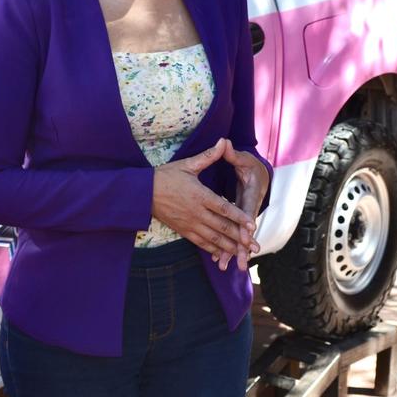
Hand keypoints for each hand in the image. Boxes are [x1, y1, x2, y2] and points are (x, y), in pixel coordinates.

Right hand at [153, 139, 257, 270]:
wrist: (142, 193)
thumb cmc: (166, 176)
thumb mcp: (187, 164)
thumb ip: (208, 156)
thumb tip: (223, 142)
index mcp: (200, 195)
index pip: (224, 208)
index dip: (239, 217)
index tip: (252, 224)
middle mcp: (196, 212)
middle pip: (222, 227)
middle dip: (240, 237)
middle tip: (254, 246)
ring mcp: (190, 223)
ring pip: (213, 238)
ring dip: (229, 247)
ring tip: (242, 254)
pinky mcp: (183, 230)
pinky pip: (200, 242)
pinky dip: (212, 249)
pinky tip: (222, 253)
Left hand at [214, 143, 269, 270]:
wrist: (260, 175)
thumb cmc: (251, 167)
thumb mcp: (243, 159)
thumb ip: (232, 154)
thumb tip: (225, 142)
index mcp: (251, 195)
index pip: (247, 210)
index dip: (246, 222)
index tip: (248, 234)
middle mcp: (249, 209)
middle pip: (245, 230)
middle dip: (243, 246)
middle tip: (242, 262)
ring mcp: (244, 218)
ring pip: (240, 237)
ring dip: (235, 252)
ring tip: (228, 267)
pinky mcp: (240, 223)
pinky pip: (233, 237)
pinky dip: (228, 248)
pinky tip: (220, 260)